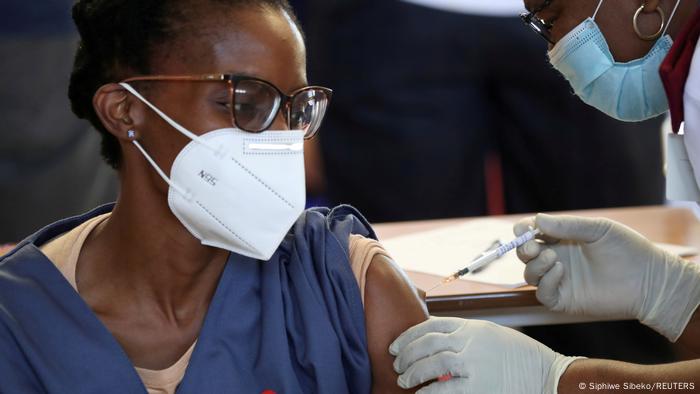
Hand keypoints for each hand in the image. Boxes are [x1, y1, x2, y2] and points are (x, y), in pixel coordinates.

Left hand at [389, 317, 580, 393]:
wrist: (547, 374)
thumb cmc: (519, 355)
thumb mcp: (490, 334)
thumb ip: (464, 334)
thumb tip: (434, 338)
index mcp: (472, 326)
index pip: (430, 325)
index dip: (408, 335)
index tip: (396, 345)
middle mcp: (470, 340)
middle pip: (427, 343)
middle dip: (406, 354)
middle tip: (396, 364)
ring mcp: (474, 362)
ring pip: (431, 363)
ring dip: (413, 372)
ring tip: (404, 379)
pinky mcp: (480, 385)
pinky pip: (445, 389)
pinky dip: (429, 392)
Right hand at [516, 214, 699, 340]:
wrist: (649, 280)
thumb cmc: (628, 250)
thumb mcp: (598, 229)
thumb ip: (567, 225)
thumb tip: (537, 219)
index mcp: (563, 240)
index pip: (533, 234)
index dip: (523, 230)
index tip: (523, 229)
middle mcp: (558, 259)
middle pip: (526, 254)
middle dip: (523, 248)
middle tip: (533, 245)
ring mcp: (560, 280)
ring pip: (530, 274)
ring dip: (535, 264)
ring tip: (552, 257)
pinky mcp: (565, 300)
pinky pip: (543, 293)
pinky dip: (545, 282)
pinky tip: (559, 270)